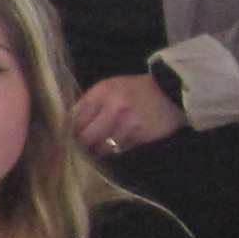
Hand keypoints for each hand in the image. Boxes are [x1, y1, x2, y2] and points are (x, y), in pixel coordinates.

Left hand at [72, 72, 187, 158]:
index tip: (67, 136)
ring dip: (99, 148)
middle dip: (83, 142)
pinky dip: (116, 150)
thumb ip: (91, 103)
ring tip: (101, 145)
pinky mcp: (140, 138)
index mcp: (103, 91)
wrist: (171, 92)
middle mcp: (114, 107)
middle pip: (86, 136)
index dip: (69, 129)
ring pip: (102, 147)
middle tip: (84, 145)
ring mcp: (128, 124)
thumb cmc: (136, 90)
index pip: (76, 116)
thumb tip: (69, 125)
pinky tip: (117, 144)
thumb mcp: (111, 87)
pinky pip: (119, 150)